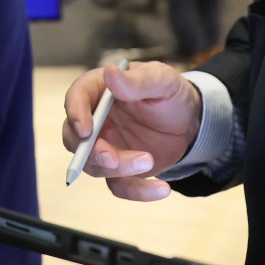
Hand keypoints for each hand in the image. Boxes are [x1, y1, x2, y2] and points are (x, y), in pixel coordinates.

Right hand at [61, 61, 202, 200]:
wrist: (188, 121)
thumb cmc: (169, 93)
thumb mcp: (161, 80)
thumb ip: (136, 80)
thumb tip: (111, 73)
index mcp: (99, 90)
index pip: (76, 98)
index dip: (76, 113)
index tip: (86, 129)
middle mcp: (95, 120)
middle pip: (75, 139)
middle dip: (91, 152)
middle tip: (111, 158)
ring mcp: (105, 146)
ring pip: (95, 166)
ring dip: (119, 169)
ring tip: (149, 159)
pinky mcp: (120, 170)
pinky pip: (120, 186)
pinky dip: (138, 191)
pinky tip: (161, 188)